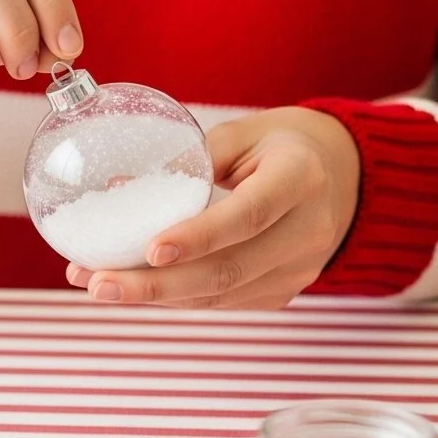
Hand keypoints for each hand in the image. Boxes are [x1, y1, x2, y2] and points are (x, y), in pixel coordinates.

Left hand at [67, 107, 359, 308]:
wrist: (338, 179)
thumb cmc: (277, 148)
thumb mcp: (243, 134)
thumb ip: (191, 159)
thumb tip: (115, 189)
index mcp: (300, 178)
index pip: (248, 216)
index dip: (199, 237)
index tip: (150, 249)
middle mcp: (307, 231)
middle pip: (228, 271)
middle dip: (157, 284)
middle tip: (100, 284)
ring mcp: (298, 270)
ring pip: (219, 296)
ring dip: (154, 296)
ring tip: (99, 287)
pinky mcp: (281, 293)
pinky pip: (222, 302)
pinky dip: (174, 297)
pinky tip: (132, 288)